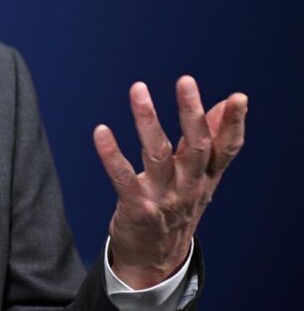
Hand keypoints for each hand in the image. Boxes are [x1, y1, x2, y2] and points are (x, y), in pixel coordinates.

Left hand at [93, 75, 246, 288]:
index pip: (226, 149)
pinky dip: (111, 154)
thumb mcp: (198, 177)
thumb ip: (208, 141)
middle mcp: (189, 186)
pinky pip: (123, 178)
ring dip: (147, 120)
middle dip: (191, 112)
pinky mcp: (136, 207)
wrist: (155, 259)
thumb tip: (224, 105)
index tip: (238, 98)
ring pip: (157, 154)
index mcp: (206, 177)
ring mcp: (163, 198)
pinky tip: (101, 131)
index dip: (234, 124)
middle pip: (195, 146)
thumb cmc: (176, 207)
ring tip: (138, 90)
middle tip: (186, 81)